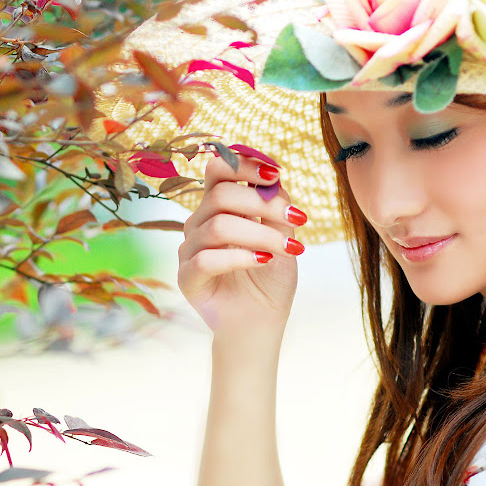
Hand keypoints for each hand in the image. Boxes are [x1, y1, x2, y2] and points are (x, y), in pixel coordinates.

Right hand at [178, 155, 306, 338]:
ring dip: (261, 234)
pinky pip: (207, 260)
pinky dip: (241, 257)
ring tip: (290, 249)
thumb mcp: (282, 235)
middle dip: (263, 203)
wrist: (261, 321)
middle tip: (298, 220)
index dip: (244, 164)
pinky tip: (264, 261)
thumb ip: (276, 206)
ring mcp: (189, 250)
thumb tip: (273, 177)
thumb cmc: (270, 275)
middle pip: (219, 194)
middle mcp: (199, 223)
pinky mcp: (187, 278)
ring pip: (218, 226)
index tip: (276, 174)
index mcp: (218, 206)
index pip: (218, 169)